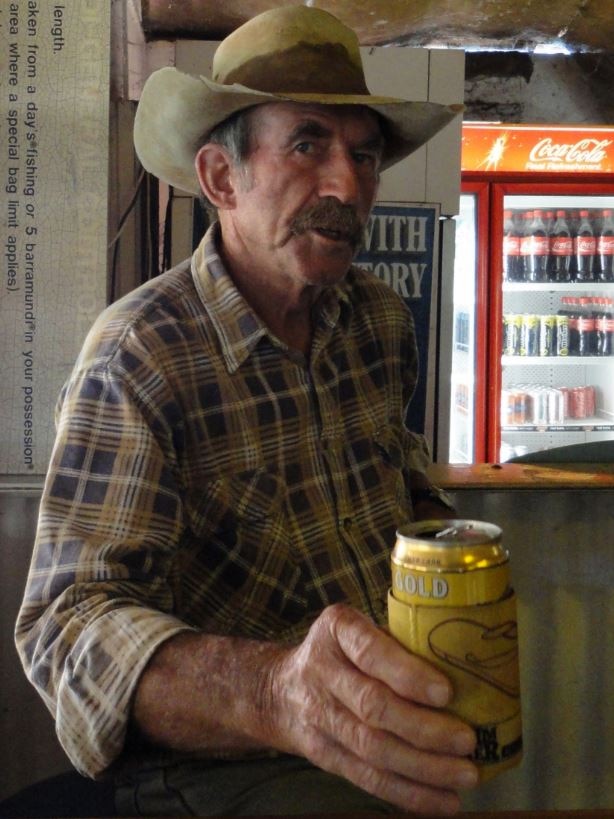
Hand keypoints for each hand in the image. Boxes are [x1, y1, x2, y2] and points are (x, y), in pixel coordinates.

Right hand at [266, 603, 477, 814]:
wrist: (278, 689)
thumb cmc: (338, 650)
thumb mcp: (356, 626)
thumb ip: (395, 638)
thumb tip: (465, 658)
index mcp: (336, 631)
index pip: (370, 652)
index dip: (407, 674)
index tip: (446, 692)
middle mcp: (322, 672)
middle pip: (373, 707)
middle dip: (424, 729)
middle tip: (467, 740)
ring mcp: (320, 717)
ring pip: (372, 750)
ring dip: (423, 768)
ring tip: (465, 775)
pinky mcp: (325, 755)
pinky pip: (367, 779)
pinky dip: (408, 794)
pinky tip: (443, 801)